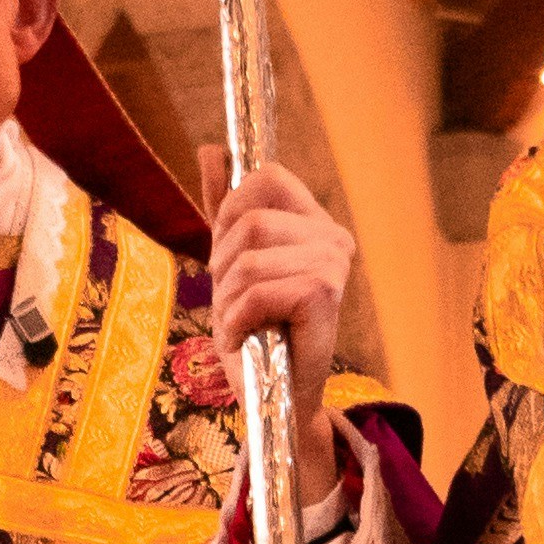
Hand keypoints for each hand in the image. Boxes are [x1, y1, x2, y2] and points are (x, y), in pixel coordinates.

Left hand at [206, 161, 360, 522]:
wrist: (274, 395)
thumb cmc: (257, 330)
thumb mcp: (231, 263)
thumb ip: (224, 207)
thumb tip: (211, 148)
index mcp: (314, 222)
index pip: (264, 178)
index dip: (231, 213)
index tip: (230, 256)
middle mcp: (332, 238)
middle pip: (249, 218)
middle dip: (223, 264)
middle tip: (234, 300)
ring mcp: (332, 266)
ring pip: (248, 257)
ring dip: (227, 298)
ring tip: (241, 323)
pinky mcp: (323, 296)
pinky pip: (256, 291)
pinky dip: (236, 321)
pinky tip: (245, 339)